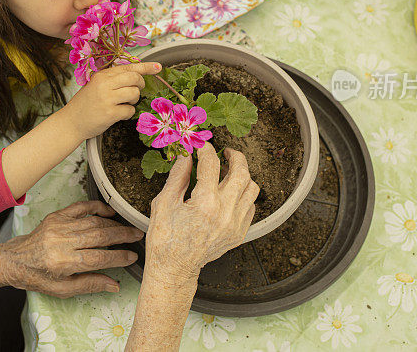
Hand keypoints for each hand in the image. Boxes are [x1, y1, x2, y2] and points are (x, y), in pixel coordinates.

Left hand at [0, 201, 142, 297]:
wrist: (14, 260)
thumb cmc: (38, 277)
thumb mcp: (62, 290)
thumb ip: (89, 285)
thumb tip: (115, 285)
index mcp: (62, 263)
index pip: (98, 259)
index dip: (118, 257)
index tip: (132, 256)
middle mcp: (61, 242)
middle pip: (99, 236)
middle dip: (122, 235)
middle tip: (138, 235)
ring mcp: (58, 226)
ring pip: (93, 222)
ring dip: (113, 224)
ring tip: (128, 228)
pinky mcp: (56, 216)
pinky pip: (81, 207)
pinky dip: (97, 207)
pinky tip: (109, 212)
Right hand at [64, 61, 160, 139]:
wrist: (71, 122)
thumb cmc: (85, 104)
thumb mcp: (95, 85)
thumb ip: (112, 79)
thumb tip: (135, 75)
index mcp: (102, 75)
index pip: (128, 67)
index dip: (145, 67)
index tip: (158, 67)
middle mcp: (104, 84)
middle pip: (135, 78)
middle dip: (140, 84)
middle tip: (136, 91)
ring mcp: (107, 98)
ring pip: (135, 93)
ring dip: (134, 100)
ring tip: (124, 104)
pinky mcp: (110, 113)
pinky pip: (130, 110)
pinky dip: (128, 113)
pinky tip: (119, 115)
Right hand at [145, 142, 258, 283]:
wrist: (174, 268)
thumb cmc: (165, 239)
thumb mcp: (164, 203)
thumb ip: (178, 176)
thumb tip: (186, 156)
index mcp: (205, 204)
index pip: (211, 164)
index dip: (206, 150)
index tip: (202, 146)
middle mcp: (225, 213)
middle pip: (242, 173)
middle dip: (235, 157)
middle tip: (227, 152)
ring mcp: (235, 225)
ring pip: (252, 189)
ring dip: (243, 175)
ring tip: (231, 172)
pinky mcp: (239, 233)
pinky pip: (251, 207)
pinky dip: (244, 195)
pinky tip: (231, 193)